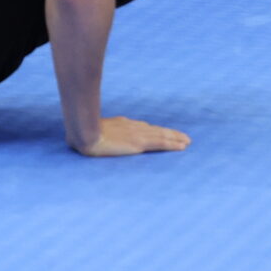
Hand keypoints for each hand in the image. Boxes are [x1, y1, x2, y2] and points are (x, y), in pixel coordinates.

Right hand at [73, 116, 191, 156]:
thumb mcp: (92, 131)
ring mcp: (137, 134)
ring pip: (162, 135)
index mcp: (121, 124)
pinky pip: (161, 143)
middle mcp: (132, 127)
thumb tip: (96, 139)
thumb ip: (99, 133)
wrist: (84, 133)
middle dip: (170, 133)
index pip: (143, 128)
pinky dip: (173, 144)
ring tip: (187, 141)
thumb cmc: (82, 134)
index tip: (163, 133)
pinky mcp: (139, 142)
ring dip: (175, 138)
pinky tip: (182, 146)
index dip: (155, 131)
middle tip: (184, 137)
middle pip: (156, 130)